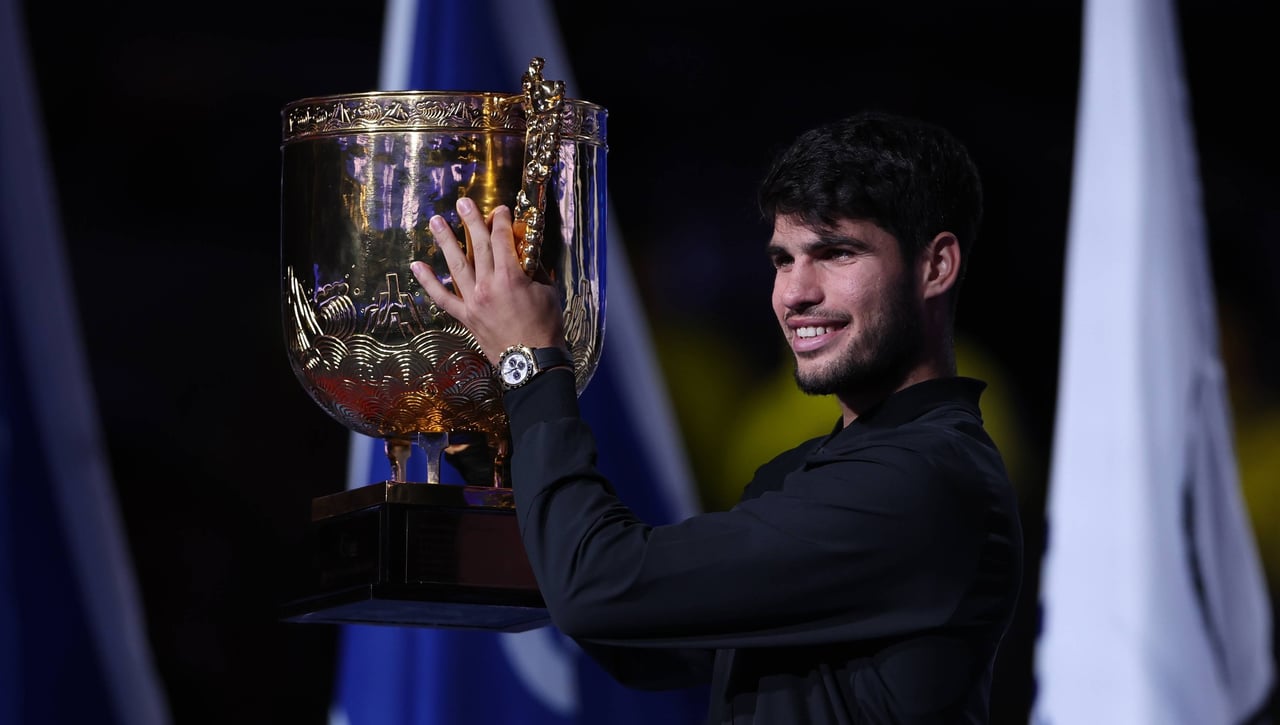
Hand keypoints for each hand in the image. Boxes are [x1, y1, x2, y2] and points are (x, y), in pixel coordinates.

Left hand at [411, 197, 564, 366]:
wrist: (532, 363)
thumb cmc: (545, 329)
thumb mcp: (548, 293)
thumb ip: (535, 272)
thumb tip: (526, 256)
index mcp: (510, 277)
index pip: (503, 240)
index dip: (501, 221)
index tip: (499, 210)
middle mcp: (487, 285)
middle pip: (478, 246)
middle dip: (471, 221)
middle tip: (462, 202)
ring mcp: (473, 301)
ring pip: (456, 265)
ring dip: (445, 241)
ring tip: (436, 221)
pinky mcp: (466, 317)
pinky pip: (443, 298)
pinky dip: (428, 282)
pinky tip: (417, 266)